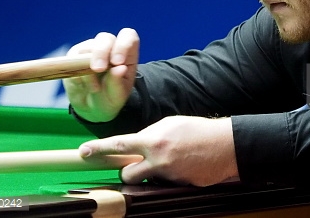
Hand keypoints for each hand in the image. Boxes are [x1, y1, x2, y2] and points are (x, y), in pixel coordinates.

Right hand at [63, 28, 138, 122]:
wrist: (92, 107)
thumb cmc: (110, 98)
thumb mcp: (117, 95)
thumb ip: (118, 82)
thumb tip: (119, 68)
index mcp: (126, 54)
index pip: (128, 36)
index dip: (123, 44)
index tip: (117, 62)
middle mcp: (109, 47)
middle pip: (106, 38)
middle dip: (101, 52)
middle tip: (99, 69)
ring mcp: (91, 49)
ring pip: (87, 47)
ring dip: (88, 67)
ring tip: (94, 88)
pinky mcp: (74, 56)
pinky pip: (72, 59)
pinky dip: (77, 74)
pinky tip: (82, 86)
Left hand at [79, 116, 238, 186]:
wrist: (226, 145)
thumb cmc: (199, 130)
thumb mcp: (171, 124)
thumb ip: (150, 134)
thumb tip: (137, 143)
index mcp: (154, 140)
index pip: (119, 144)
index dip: (99, 148)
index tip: (84, 151)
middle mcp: (158, 160)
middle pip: (128, 174)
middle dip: (129, 171)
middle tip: (140, 163)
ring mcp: (168, 176)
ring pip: (147, 180)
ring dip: (152, 173)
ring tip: (171, 161)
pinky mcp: (178, 186)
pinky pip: (165, 183)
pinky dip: (171, 175)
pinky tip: (184, 165)